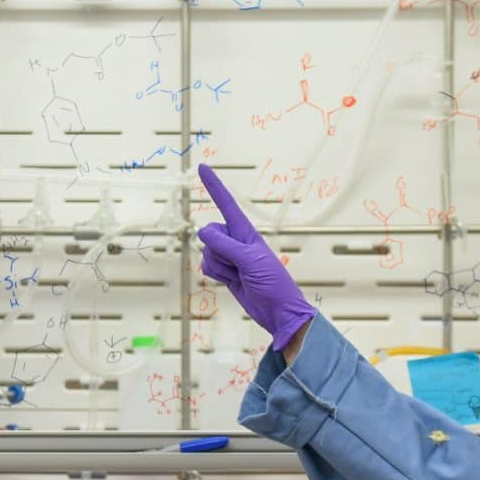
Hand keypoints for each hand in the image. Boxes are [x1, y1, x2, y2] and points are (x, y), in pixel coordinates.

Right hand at [196, 165, 315, 347]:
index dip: (214, 186)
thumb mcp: (250, 260)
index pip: (226, 204)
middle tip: (238, 264)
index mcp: (246, 232)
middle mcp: (237, 241)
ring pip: (207, 252)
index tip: (202, 168)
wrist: (277, 311)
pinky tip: (232, 281)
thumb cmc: (274, 284)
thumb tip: (203, 231)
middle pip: (210, 234)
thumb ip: (225, 245)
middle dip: (218, 250)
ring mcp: (231, 257)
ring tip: (238, 275)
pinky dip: (216, 274)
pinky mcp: (226, 272)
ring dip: (218, 265)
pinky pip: (208, 266)